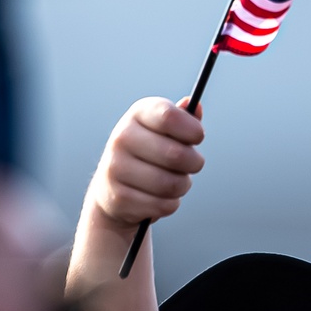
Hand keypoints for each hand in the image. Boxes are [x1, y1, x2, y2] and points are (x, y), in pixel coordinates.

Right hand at [88, 98, 204, 233]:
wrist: (111, 188)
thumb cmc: (149, 152)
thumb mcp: (164, 130)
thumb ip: (182, 118)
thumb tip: (195, 106)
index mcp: (137, 115)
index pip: (169, 117)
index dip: (192, 129)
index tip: (198, 137)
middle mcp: (122, 138)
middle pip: (176, 155)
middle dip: (194, 163)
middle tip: (193, 164)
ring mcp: (116, 168)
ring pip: (171, 183)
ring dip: (183, 185)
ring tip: (177, 181)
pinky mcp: (119, 198)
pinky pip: (163, 204)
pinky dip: (170, 204)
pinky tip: (161, 197)